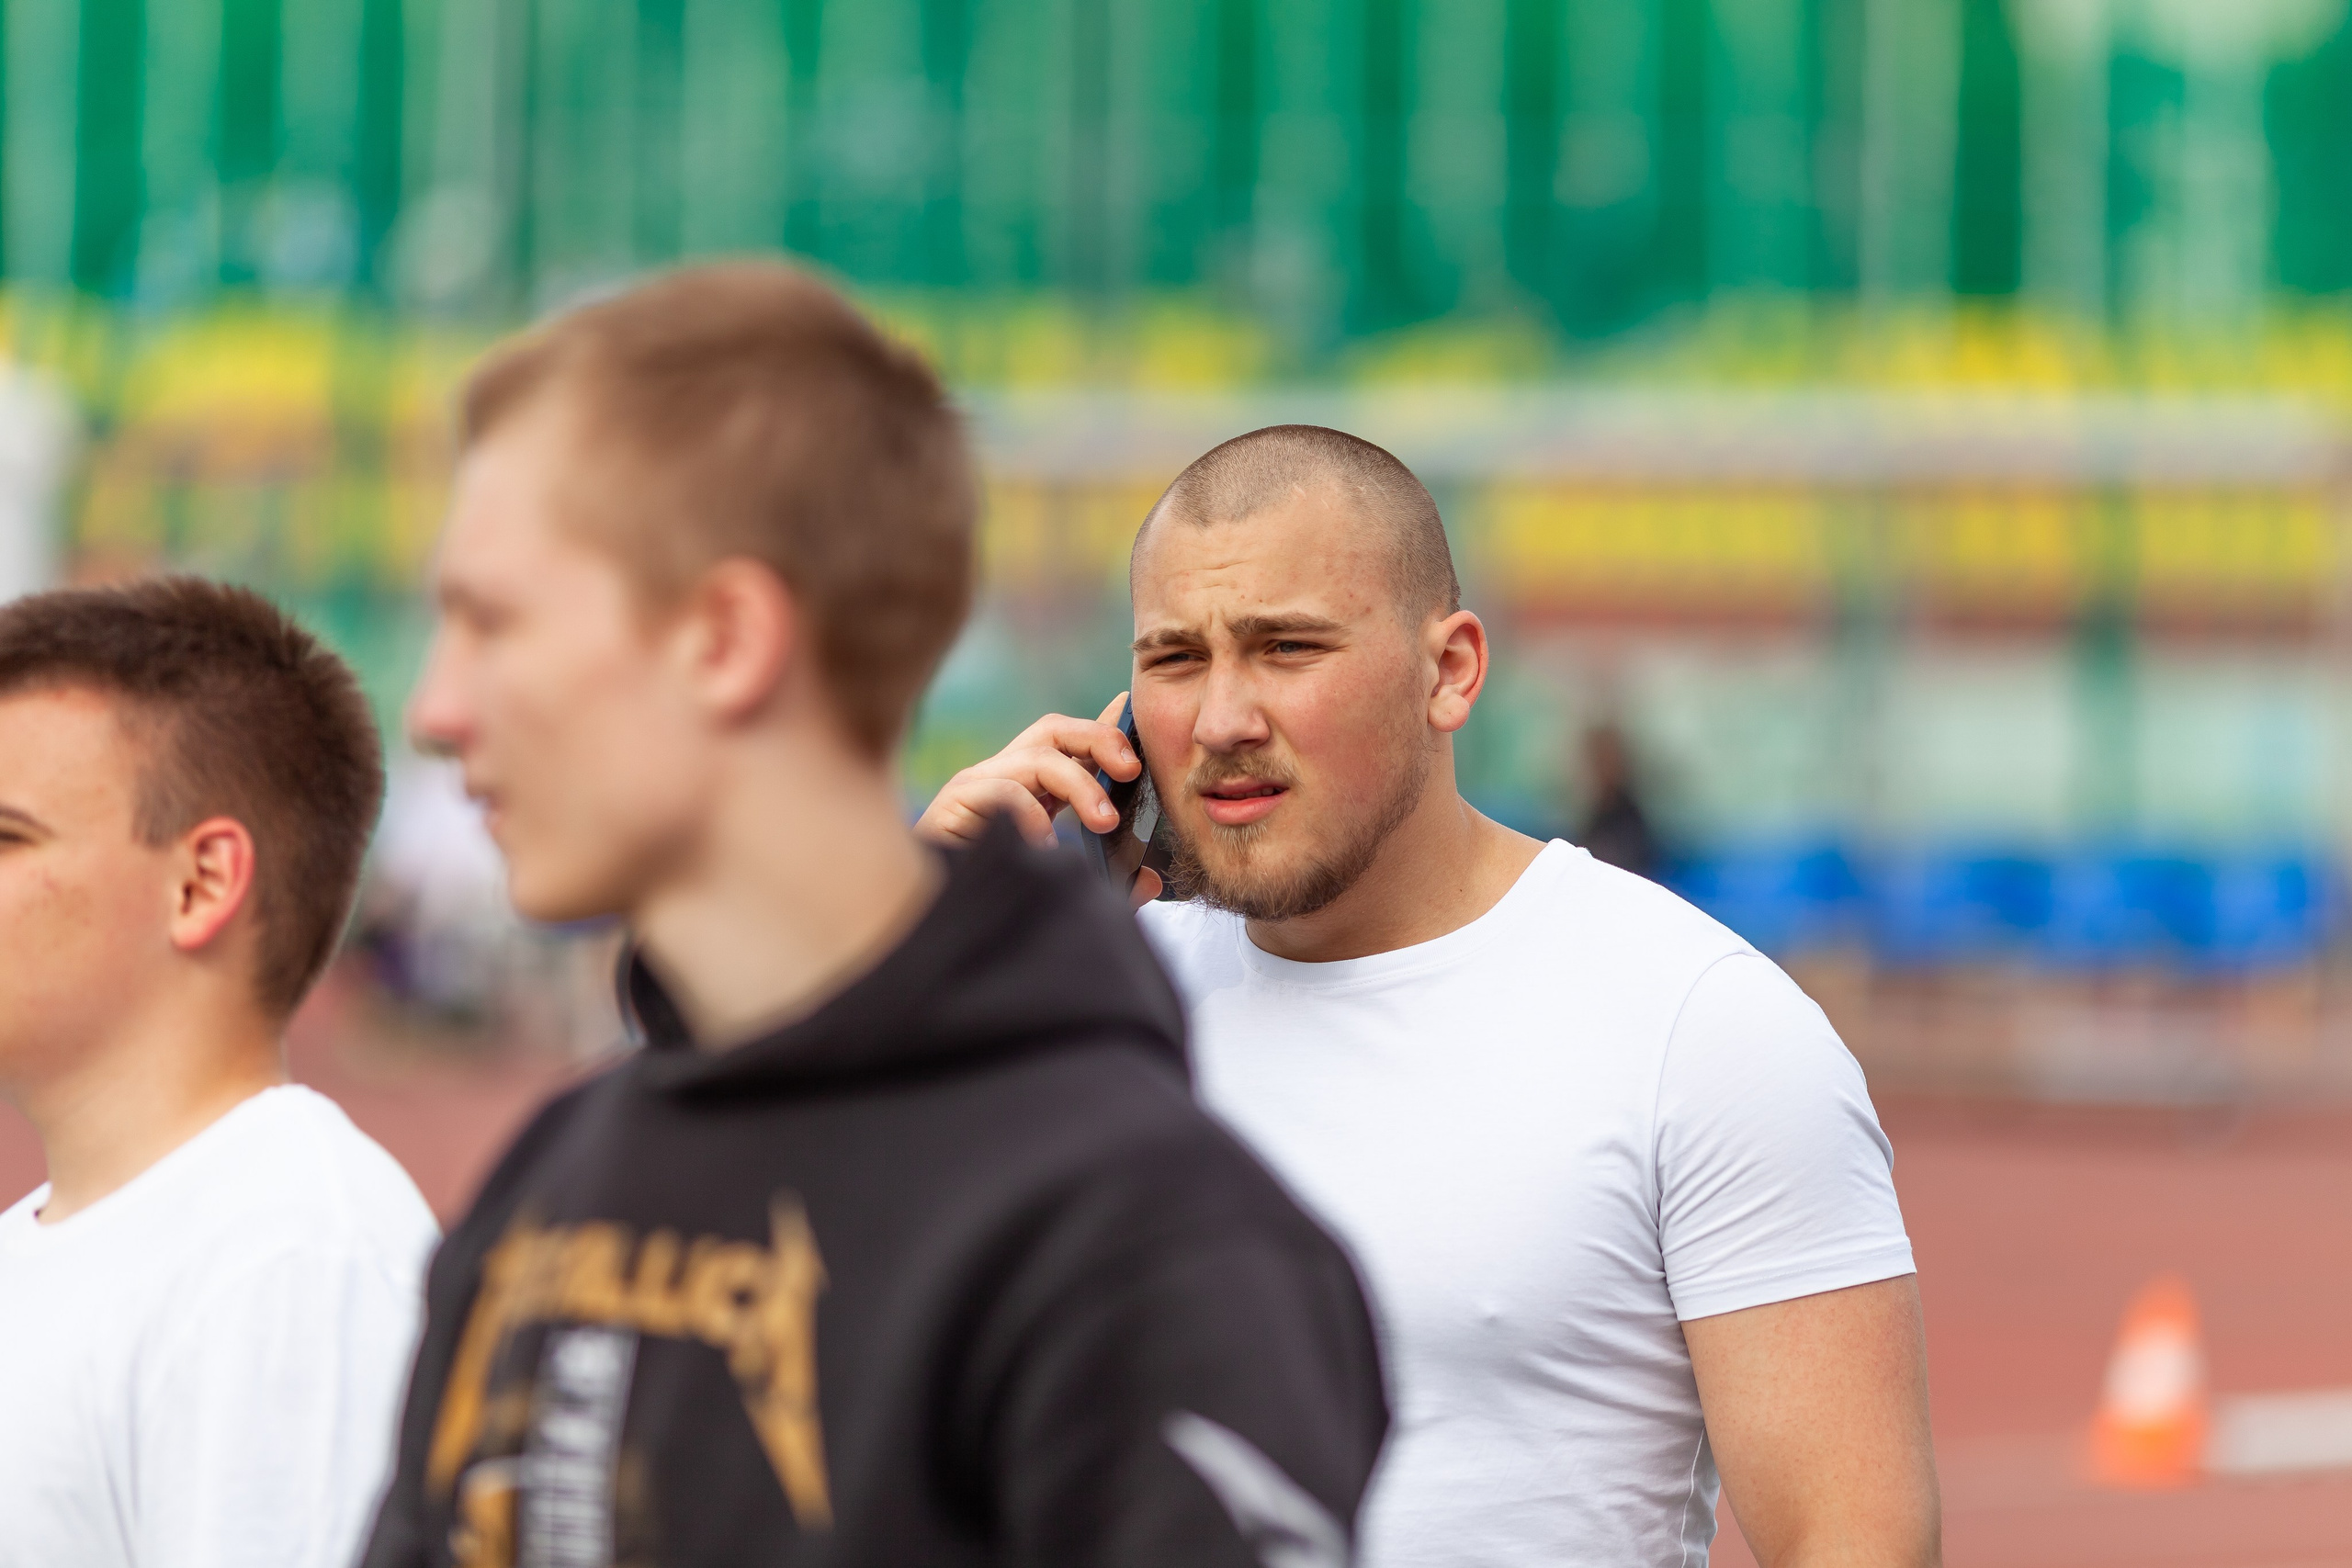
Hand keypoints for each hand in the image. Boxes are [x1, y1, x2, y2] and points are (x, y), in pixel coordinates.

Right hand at [916, 694, 1164, 905]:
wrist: (934, 926)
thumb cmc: (1000, 900)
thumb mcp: (1069, 888)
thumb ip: (1110, 884)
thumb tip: (1150, 882)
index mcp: (1030, 788)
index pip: (1070, 742)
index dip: (1103, 725)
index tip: (1132, 710)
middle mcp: (1003, 777)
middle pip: (1053, 730)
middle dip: (1099, 738)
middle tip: (1132, 770)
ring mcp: (976, 786)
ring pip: (1035, 757)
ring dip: (1079, 784)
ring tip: (1104, 823)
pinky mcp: (953, 806)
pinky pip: (1001, 791)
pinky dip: (1031, 814)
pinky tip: (1045, 846)